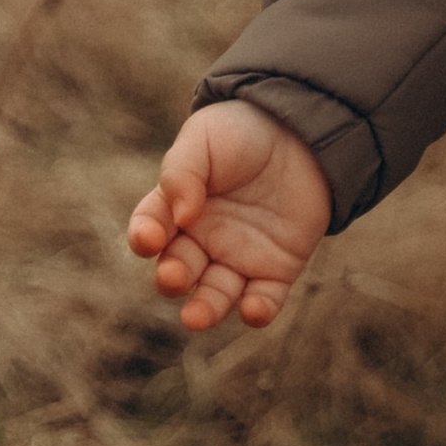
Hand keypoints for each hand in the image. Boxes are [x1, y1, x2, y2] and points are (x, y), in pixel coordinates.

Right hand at [126, 99, 329, 331]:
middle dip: (172, 278)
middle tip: (175, 275)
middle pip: (178, 269)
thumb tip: (181, 217)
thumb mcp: (205, 137)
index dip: (144, 236)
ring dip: (205, 309)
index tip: (150, 237)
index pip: (150, 228)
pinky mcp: (275, 268)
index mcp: (176, 207)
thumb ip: (183, 171)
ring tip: (196, 317)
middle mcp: (202, 238)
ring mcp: (237, 256)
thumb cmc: (242, 131)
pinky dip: (257, 311)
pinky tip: (253, 309)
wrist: (300, 129)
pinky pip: (264, 298)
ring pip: (215, 295)